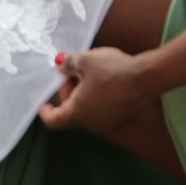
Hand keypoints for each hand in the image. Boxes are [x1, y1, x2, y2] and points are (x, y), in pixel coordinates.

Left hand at [37, 42, 154, 137]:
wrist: (144, 78)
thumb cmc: (110, 71)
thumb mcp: (85, 61)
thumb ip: (69, 63)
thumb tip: (60, 65)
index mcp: (76, 113)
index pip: (53, 120)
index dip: (44, 110)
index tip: (41, 100)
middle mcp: (90, 123)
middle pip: (70, 113)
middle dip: (66, 93)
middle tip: (70, 73)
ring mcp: (106, 122)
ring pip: (85, 110)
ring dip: (81, 93)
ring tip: (87, 71)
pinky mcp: (118, 116)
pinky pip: (99, 108)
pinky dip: (94, 96)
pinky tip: (102, 77)